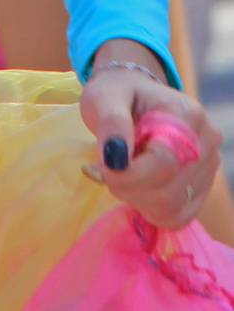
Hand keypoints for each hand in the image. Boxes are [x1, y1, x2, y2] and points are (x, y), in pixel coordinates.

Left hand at [81, 47, 221, 227]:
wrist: (132, 97)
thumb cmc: (117, 94)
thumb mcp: (104, 97)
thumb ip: (112, 123)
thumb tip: (115, 158)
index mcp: (187, 115)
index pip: (165, 162)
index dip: (130, 173)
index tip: (104, 166)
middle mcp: (206, 144)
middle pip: (169, 190)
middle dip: (128, 186)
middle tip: (107, 168)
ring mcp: (207, 169)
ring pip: (172, 208)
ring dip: (136, 198)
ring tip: (121, 172)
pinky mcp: (200, 190)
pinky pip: (176, 216)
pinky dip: (149, 208)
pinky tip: (136, 186)